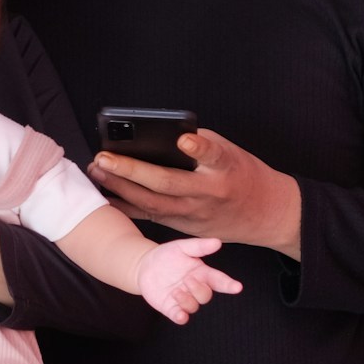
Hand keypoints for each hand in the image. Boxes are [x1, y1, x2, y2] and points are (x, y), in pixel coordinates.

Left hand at [90, 129, 303, 259]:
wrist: (266, 214)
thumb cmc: (243, 175)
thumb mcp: (232, 153)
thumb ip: (202, 145)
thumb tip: (163, 135)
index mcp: (225, 168)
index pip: (214, 154)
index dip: (199, 147)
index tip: (184, 139)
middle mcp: (209, 193)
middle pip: (168, 183)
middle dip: (132, 171)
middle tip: (103, 158)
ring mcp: (195, 214)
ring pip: (153, 204)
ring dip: (121, 189)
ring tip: (98, 173)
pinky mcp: (185, 227)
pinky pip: (152, 217)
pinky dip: (128, 206)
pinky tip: (106, 195)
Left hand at [133, 238, 242, 323]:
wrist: (145, 265)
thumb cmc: (168, 255)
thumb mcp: (182, 247)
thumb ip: (199, 246)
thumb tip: (217, 242)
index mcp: (202, 274)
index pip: (219, 281)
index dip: (229, 285)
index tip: (237, 287)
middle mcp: (195, 288)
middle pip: (205, 295)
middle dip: (199, 289)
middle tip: (187, 279)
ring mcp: (184, 299)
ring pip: (193, 306)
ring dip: (187, 300)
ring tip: (175, 291)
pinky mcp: (171, 307)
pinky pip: (180, 317)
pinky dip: (181, 317)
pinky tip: (180, 314)